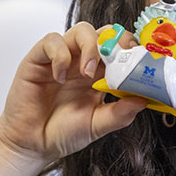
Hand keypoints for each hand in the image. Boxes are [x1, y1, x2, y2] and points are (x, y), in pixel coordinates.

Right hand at [0, 21, 145, 165]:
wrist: (33, 144)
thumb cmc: (63, 133)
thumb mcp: (97, 125)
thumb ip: (120, 114)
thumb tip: (143, 100)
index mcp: (101, 75)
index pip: (121, 49)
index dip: (132, 50)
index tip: (140, 62)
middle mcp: (83, 61)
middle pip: (105, 32)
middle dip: (116, 41)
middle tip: (118, 60)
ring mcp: (62, 58)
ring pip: (82, 30)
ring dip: (91, 47)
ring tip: (88, 73)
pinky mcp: (39, 59)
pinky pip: (52, 41)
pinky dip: (60, 55)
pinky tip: (60, 77)